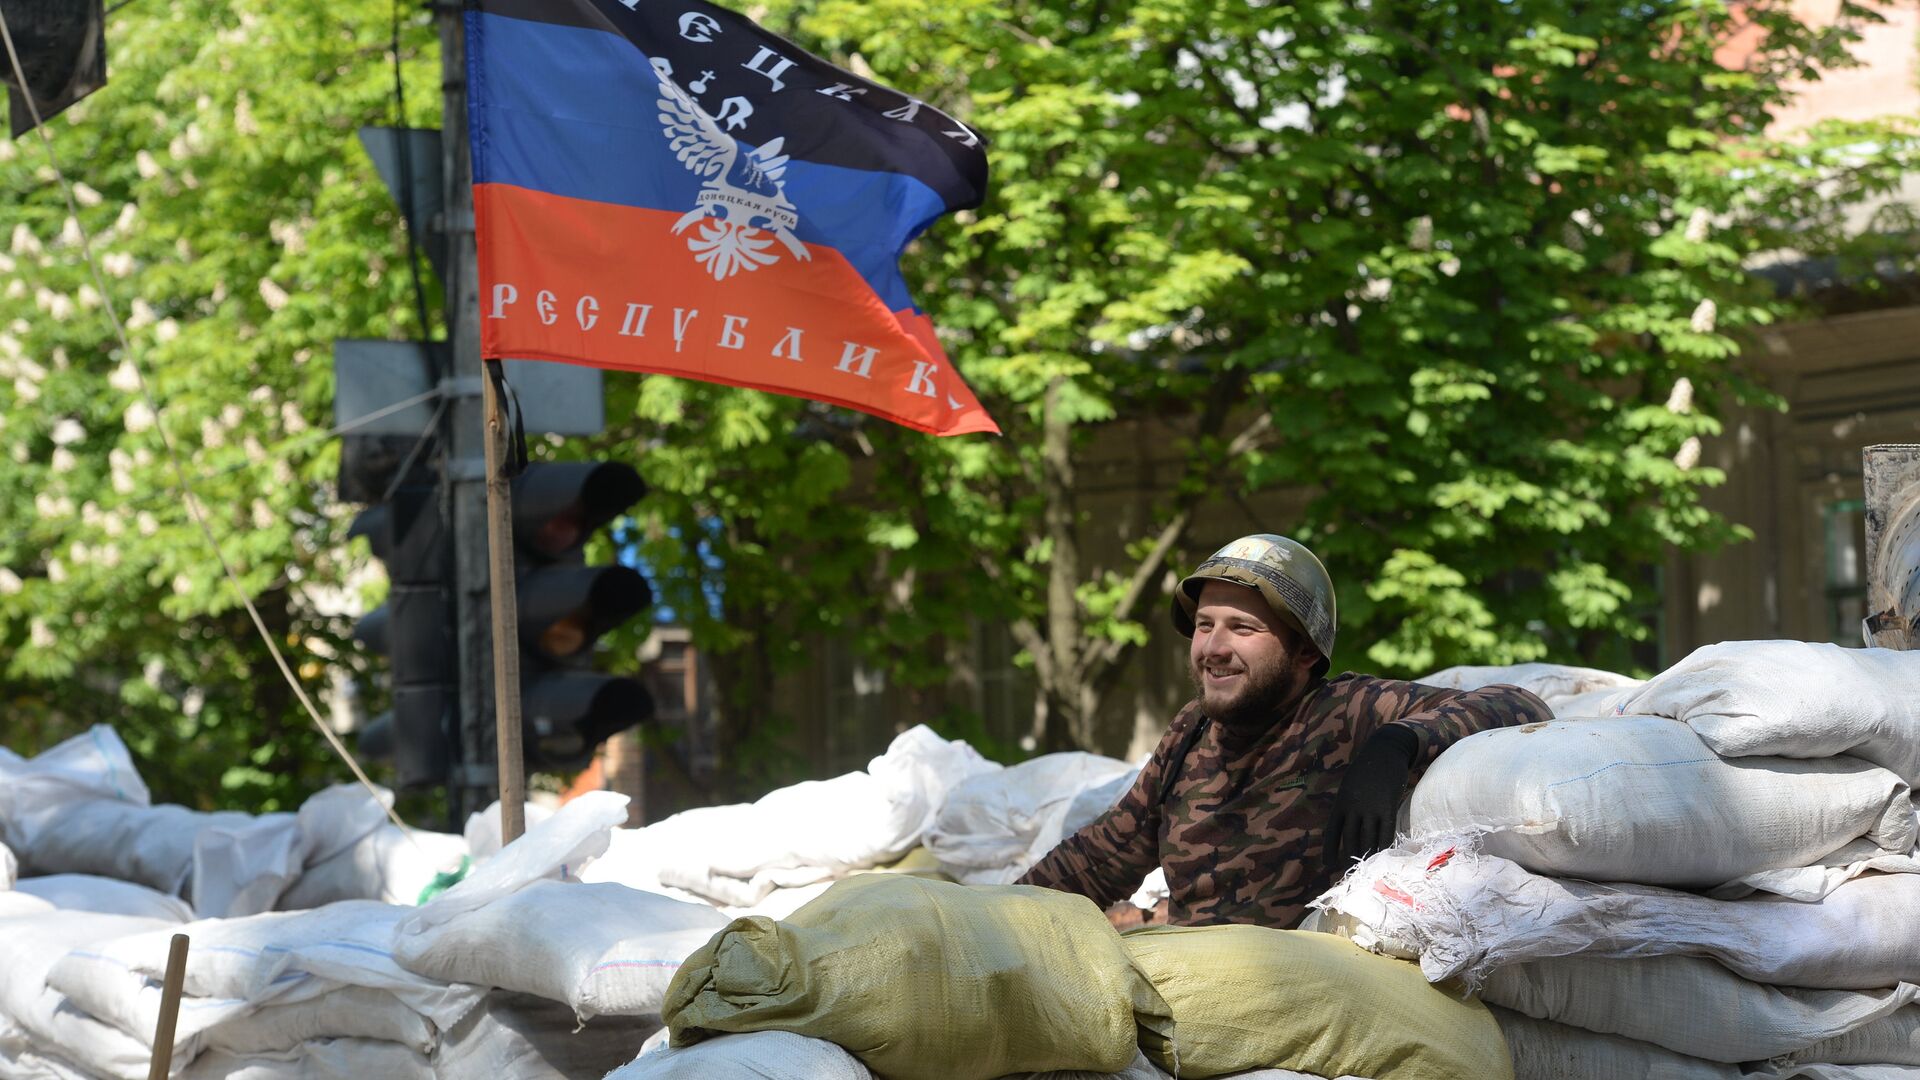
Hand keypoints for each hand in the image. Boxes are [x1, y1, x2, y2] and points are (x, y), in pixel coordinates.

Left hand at [1324, 724, 1418, 871]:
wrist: (1384, 752)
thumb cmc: (1366, 770)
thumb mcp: (1348, 786)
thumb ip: (1346, 806)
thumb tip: (1345, 826)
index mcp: (1340, 803)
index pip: (1332, 832)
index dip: (1330, 849)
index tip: (1328, 865)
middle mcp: (1353, 808)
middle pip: (1350, 839)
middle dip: (1350, 856)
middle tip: (1352, 870)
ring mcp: (1371, 808)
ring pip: (1368, 839)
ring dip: (1368, 855)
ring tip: (1369, 867)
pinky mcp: (1388, 808)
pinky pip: (1386, 832)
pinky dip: (1384, 846)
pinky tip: (1384, 855)